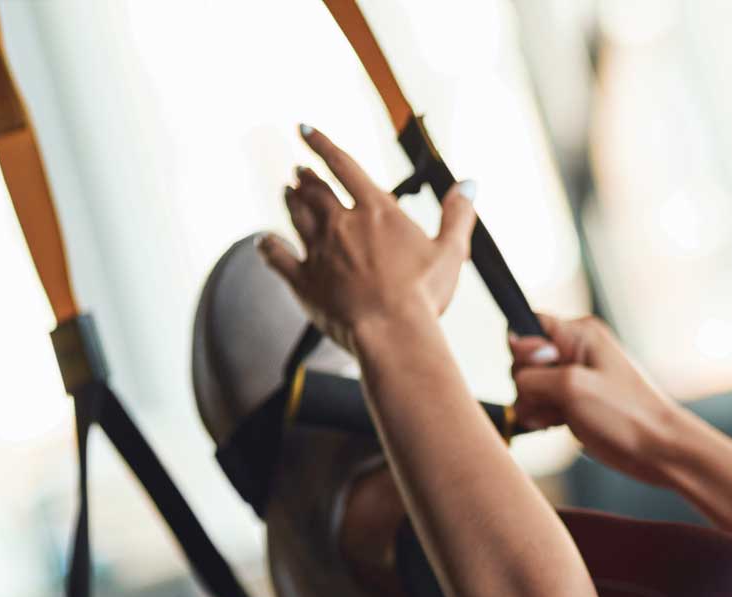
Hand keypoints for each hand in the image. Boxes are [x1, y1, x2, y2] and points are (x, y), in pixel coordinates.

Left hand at [258, 125, 475, 355]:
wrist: (393, 333)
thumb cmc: (425, 294)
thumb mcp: (451, 251)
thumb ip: (458, 215)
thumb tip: (469, 184)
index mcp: (376, 211)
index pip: (343, 165)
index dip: (321, 143)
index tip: (303, 128)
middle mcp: (341, 224)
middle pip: (316, 191)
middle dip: (306, 176)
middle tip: (299, 170)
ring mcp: (319, 252)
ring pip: (296, 216)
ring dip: (290, 201)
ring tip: (286, 190)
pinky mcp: (304, 281)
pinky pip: (277, 258)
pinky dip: (268, 247)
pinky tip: (262, 241)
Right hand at [507, 313, 689, 486]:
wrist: (659, 451)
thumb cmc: (626, 415)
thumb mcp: (571, 386)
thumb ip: (533, 369)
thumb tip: (510, 346)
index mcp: (580, 333)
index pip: (529, 325)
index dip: (523, 350)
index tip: (541, 372)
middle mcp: (576, 350)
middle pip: (523, 359)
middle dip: (528, 385)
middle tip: (554, 403)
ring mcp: (575, 378)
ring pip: (529, 386)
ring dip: (534, 405)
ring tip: (558, 418)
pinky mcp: (575, 403)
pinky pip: (542, 404)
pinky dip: (542, 416)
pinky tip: (556, 426)